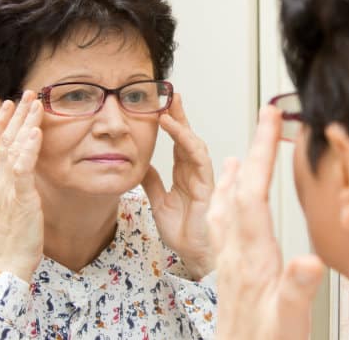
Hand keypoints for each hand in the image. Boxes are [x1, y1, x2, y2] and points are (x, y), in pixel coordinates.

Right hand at [0, 92, 44, 282]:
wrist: (7, 261)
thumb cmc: (7, 234)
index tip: (8, 105)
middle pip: (3, 141)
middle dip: (16, 116)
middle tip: (28, 94)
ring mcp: (7, 188)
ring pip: (13, 149)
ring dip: (25, 124)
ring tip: (35, 105)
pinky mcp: (21, 198)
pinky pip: (23, 169)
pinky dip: (29, 149)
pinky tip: (36, 132)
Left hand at [142, 94, 214, 279]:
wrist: (193, 254)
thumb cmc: (183, 232)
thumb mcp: (159, 202)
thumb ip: (153, 182)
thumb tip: (141, 164)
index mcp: (184, 175)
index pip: (177, 143)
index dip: (170, 125)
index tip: (159, 107)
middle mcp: (195, 172)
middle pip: (187, 137)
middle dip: (179, 115)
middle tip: (170, 94)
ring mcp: (202, 176)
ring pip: (194, 142)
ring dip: (182, 123)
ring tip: (169, 106)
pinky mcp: (207, 183)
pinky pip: (198, 157)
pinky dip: (186, 140)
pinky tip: (176, 128)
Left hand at [207, 106, 324, 339]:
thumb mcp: (289, 322)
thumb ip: (296, 290)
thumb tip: (308, 261)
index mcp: (254, 255)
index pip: (254, 191)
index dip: (262, 152)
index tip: (269, 118)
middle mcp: (236, 250)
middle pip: (240, 188)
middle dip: (253, 148)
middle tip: (263, 116)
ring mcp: (230, 256)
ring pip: (225, 203)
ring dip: (235, 172)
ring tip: (240, 151)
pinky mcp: (229, 266)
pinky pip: (221, 222)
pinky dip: (226, 200)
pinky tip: (228, 198)